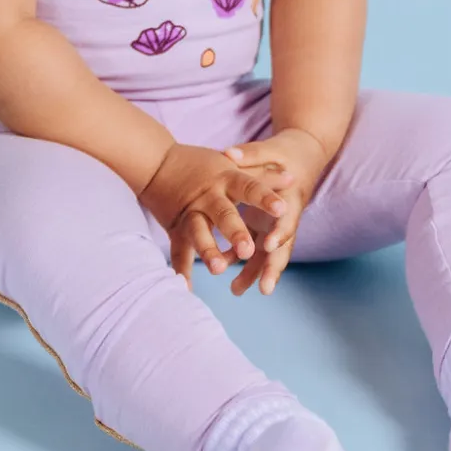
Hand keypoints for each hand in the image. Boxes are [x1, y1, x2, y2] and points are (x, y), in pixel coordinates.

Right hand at [138, 142, 293, 290]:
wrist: (157, 162)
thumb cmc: (203, 165)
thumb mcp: (234, 166)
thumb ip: (262, 177)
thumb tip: (293, 179)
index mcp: (227, 180)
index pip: (250, 188)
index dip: (265, 198)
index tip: (282, 208)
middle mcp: (209, 198)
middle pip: (224, 215)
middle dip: (235, 232)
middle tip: (248, 249)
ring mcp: (190, 214)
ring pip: (199, 233)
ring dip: (208, 251)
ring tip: (219, 269)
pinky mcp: (176, 228)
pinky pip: (178, 251)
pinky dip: (182, 270)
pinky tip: (185, 288)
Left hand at [221, 129, 329, 295]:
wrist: (301, 156)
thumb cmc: (284, 152)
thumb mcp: (269, 149)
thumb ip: (250, 154)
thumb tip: (228, 153)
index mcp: (289, 196)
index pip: (287, 218)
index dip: (280, 231)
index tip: (268, 244)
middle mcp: (285, 215)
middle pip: (283, 246)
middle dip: (273, 268)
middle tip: (264, 290)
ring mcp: (276, 223)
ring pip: (268, 253)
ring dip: (255, 272)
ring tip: (235, 291)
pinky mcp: (266, 225)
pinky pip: (255, 247)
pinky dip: (242, 259)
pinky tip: (225, 271)